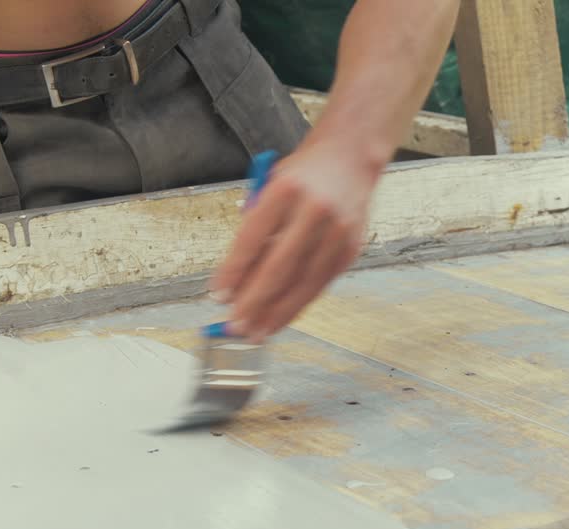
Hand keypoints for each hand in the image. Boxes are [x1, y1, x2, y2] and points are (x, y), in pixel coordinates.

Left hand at [210, 139, 380, 340]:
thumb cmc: (303, 174)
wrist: (351, 156)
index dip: (233, 271)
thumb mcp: (270, 184)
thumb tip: (236, 278)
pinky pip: (321, 283)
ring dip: (277, 312)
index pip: (252, 237)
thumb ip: (256, 225)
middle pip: (279, 266)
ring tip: (256, 332)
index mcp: (286, 188)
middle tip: (234, 325)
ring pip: (303, 282)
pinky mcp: (351, 247)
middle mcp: (315, 209)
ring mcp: (338, 230)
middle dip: (254, 301)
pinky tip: (281, 318)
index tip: (217, 296)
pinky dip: (299, 304)